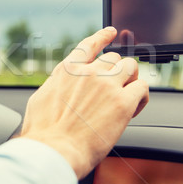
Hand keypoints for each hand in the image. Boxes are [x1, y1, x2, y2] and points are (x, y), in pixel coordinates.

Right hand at [19, 27, 148, 178]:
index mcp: (67, 71)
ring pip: (131, 67)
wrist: (54, 151)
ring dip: (131, 79)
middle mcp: (88, 73)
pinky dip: (141, 97)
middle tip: (116, 89)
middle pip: (113, 57)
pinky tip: (135, 107)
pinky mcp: (122, 103)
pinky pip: (142, 88)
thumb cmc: (44, 134)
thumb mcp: (40, 99)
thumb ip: (55, 86)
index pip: (89, 45)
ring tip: (128, 96)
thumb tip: (59, 86)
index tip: (110, 32)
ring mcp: (106, 85)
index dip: (102, 37)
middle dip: (117, 71)